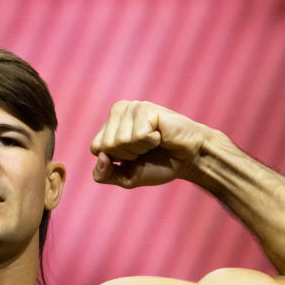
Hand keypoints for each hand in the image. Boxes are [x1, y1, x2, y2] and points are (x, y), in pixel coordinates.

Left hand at [90, 100, 211, 187]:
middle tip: (146, 149)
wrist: (188, 159)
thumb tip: (101, 157)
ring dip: (141, 148)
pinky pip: (138, 135)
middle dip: (128, 155)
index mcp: (109, 126)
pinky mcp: (146, 108)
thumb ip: (104, 175)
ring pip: (120, 141)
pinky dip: (151, 141)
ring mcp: (132, 108)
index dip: (116, 160)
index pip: (96, 148)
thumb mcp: (126, 177)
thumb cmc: (158, 165)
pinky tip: (160, 135)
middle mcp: (118, 112)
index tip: (134, 156)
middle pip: (106, 145)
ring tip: (154, 141)